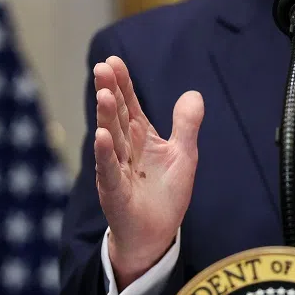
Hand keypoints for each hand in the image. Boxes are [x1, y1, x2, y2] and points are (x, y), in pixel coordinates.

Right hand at [93, 56, 203, 288]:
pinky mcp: (114, 191)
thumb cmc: (165, 194)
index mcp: (140, 136)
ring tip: (104, 94)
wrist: (155, 234)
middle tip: (102, 67)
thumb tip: (193, 93)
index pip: (130, 104)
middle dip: (110, 91)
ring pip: (110, 138)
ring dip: (106, 116)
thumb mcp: (183, 155)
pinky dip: (105, 154)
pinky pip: (109, 170)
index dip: (123, 84)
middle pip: (117, 115)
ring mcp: (116, 169)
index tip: (114, 61)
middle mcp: (124, 148)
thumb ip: (186, 125)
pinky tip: (101, 136)